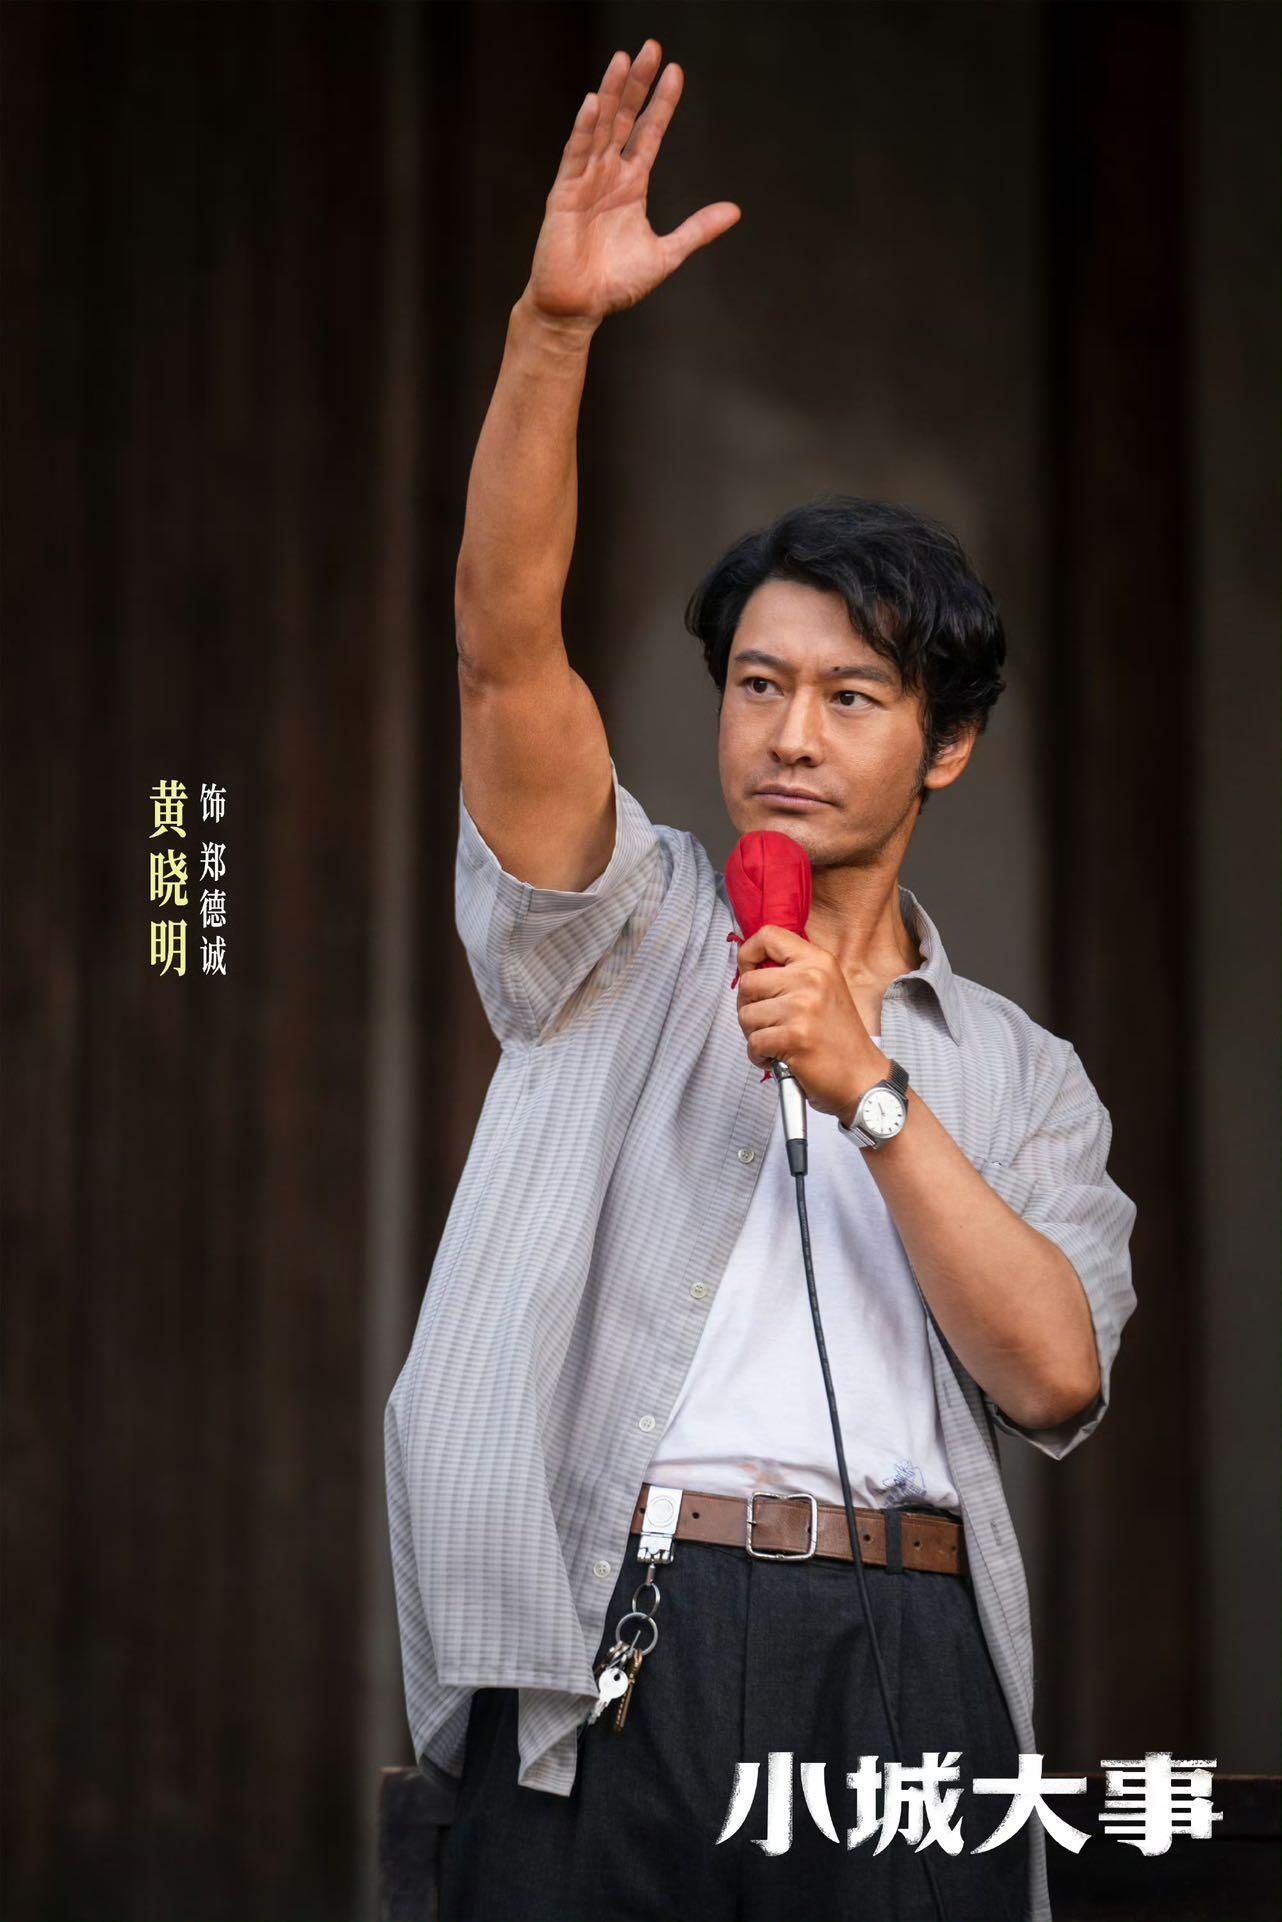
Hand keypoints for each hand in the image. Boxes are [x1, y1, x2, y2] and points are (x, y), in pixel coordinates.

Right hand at [525, 39, 740, 325]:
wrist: (578, 309)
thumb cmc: (615, 285)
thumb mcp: (666, 254)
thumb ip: (697, 230)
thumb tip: (734, 211)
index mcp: (631, 185)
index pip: (648, 133)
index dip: (662, 103)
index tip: (676, 71)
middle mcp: (607, 175)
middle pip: (624, 119)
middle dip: (637, 84)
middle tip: (651, 47)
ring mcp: (584, 181)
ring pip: (600, 127)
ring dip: (612, 93)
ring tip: (623, 59)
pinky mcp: (563, 195)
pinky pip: (575, 155)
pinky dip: (584, 129)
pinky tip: (594, 102)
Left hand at [735, 924, 887, 1125]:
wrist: (862, 1077)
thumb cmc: (838, 1038)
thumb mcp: (824, 988)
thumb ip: (792, 972)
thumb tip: (749, 966)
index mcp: (818, 961)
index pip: (767, 936)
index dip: (748, 955)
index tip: (750, 973)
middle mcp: (811, 979)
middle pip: (748, 982)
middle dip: (748, 1007)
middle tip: (768, 1022)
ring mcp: (802, 1007)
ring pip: (745, 1014)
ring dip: (754, 1034)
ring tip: (777, 1042)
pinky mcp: (794, 1037)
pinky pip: (753, 1042)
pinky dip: (759, 1056)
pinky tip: (779, 1058)